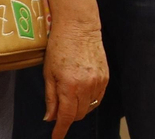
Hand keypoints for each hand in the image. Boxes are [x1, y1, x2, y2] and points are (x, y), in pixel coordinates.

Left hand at [41, 22, 108, 138]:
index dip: (60, 131)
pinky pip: (98, 97)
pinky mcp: (106, 76)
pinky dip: (89, 100)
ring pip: (89, 107)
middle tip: (59, 109)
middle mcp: (86, 86)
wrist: (79, 26)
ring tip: (71, 97)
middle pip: (79, 114)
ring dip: (79, 108)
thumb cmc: (59, 47)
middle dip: (68, 117)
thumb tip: (50, 118)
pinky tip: (82, 92)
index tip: (56, 138)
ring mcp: (98, 82)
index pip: (66, 117)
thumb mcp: (48, 73)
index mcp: (69, 86)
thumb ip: (50, 98)